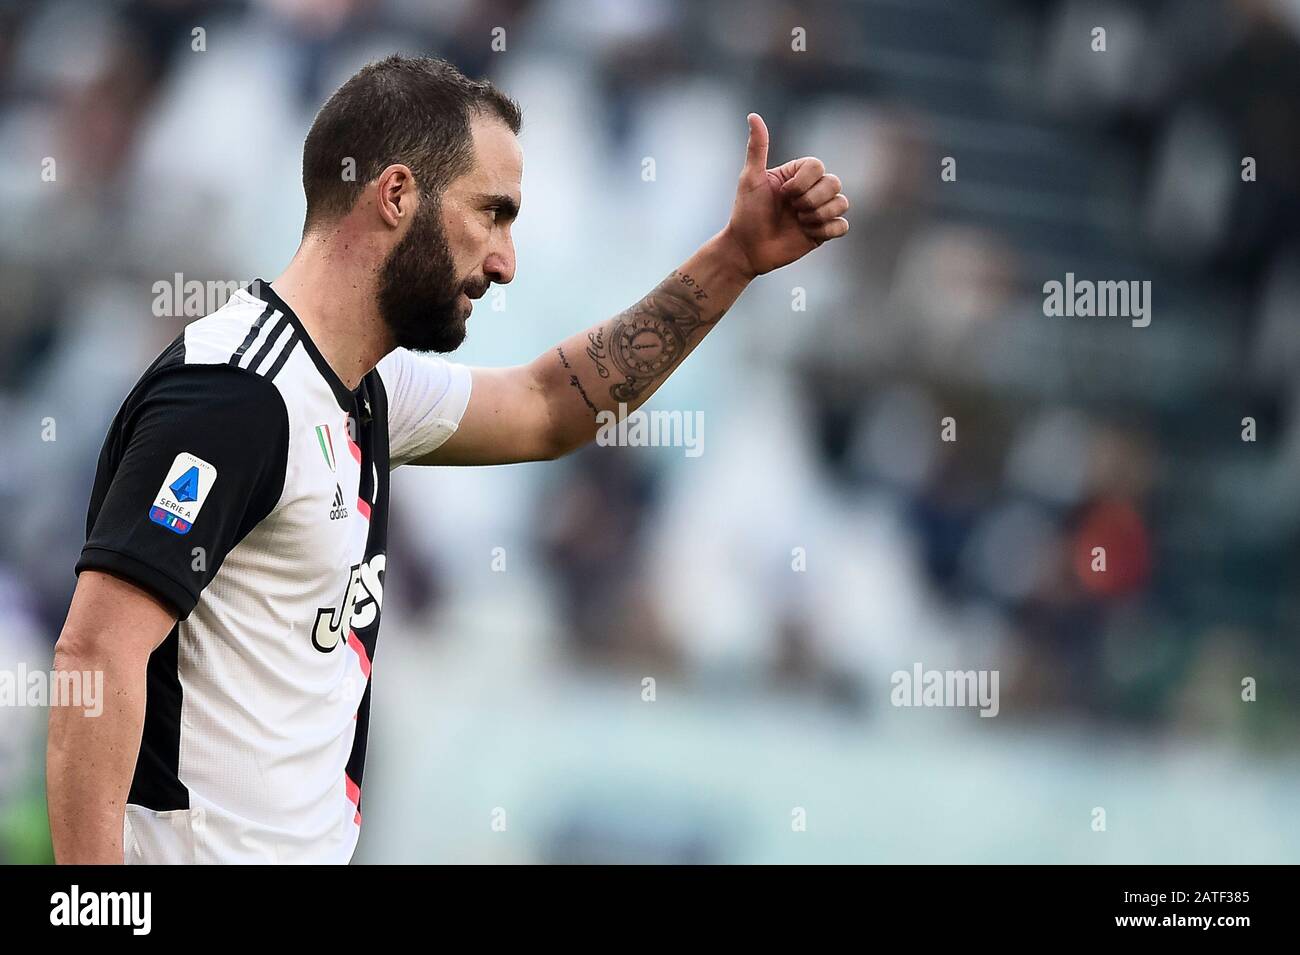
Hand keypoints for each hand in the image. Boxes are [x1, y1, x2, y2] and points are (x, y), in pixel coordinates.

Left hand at [721, 113, 849, 277]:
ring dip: (819, 215)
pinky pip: (842, 226)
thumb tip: (753, 116)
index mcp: (797, 174)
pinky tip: (808, 234)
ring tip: (799, 222)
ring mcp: (818, 211)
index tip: (782, 194)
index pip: (818, 166)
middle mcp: (811, 190)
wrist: (747, 249)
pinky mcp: (822, 232)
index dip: (803, 182)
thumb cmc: (746, 213)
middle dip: (811, 200)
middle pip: (834, 183)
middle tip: (791, 210)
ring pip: (842, 203)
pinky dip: (826, 230)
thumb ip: (757, 148)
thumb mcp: (750, 178)